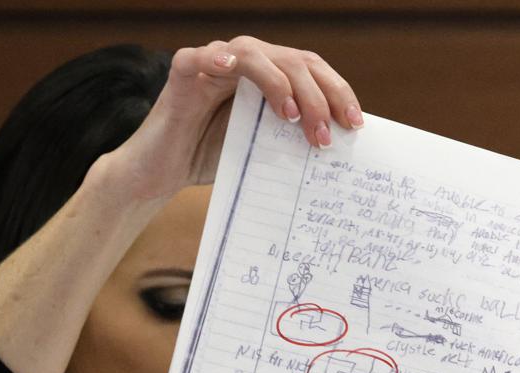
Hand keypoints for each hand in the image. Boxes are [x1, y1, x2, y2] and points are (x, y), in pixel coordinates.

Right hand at [110, 36, 362, 201]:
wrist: (163, 172)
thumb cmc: (214, 157)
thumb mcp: (265, 147)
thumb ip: (294, 137)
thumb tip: (342, 146)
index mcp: (270, 75)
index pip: (313, 70)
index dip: (338, 92)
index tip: (355, 124)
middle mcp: (245, 61)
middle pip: (293, 61)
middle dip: (317, 96)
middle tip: (325, 136)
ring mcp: (213, 62)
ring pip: (255, 54)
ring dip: (280, 83)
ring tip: (292, 118)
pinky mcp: (183, 72)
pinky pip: (200, 56)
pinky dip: (217, 59)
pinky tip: (230, 70)